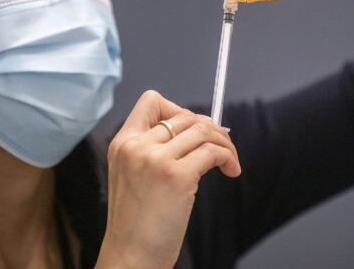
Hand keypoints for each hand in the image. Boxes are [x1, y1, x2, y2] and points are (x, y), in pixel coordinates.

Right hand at [97, 90, 240, 268]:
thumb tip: (198, 129)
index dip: (178, 108)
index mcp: (122, 143)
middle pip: (184, 115)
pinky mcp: (176, 176)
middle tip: (221, 145)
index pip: (151, 101)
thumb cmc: (136, 224)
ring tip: (230, 161)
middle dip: (209, 127)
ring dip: (224, 143)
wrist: (130, 258)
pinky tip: (231, 171)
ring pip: (202, 130)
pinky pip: (213, 152)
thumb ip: (152, 150)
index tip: (193, 128)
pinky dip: (229, 158)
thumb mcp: (131, 176)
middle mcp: (136, 146)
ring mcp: (156, 159)